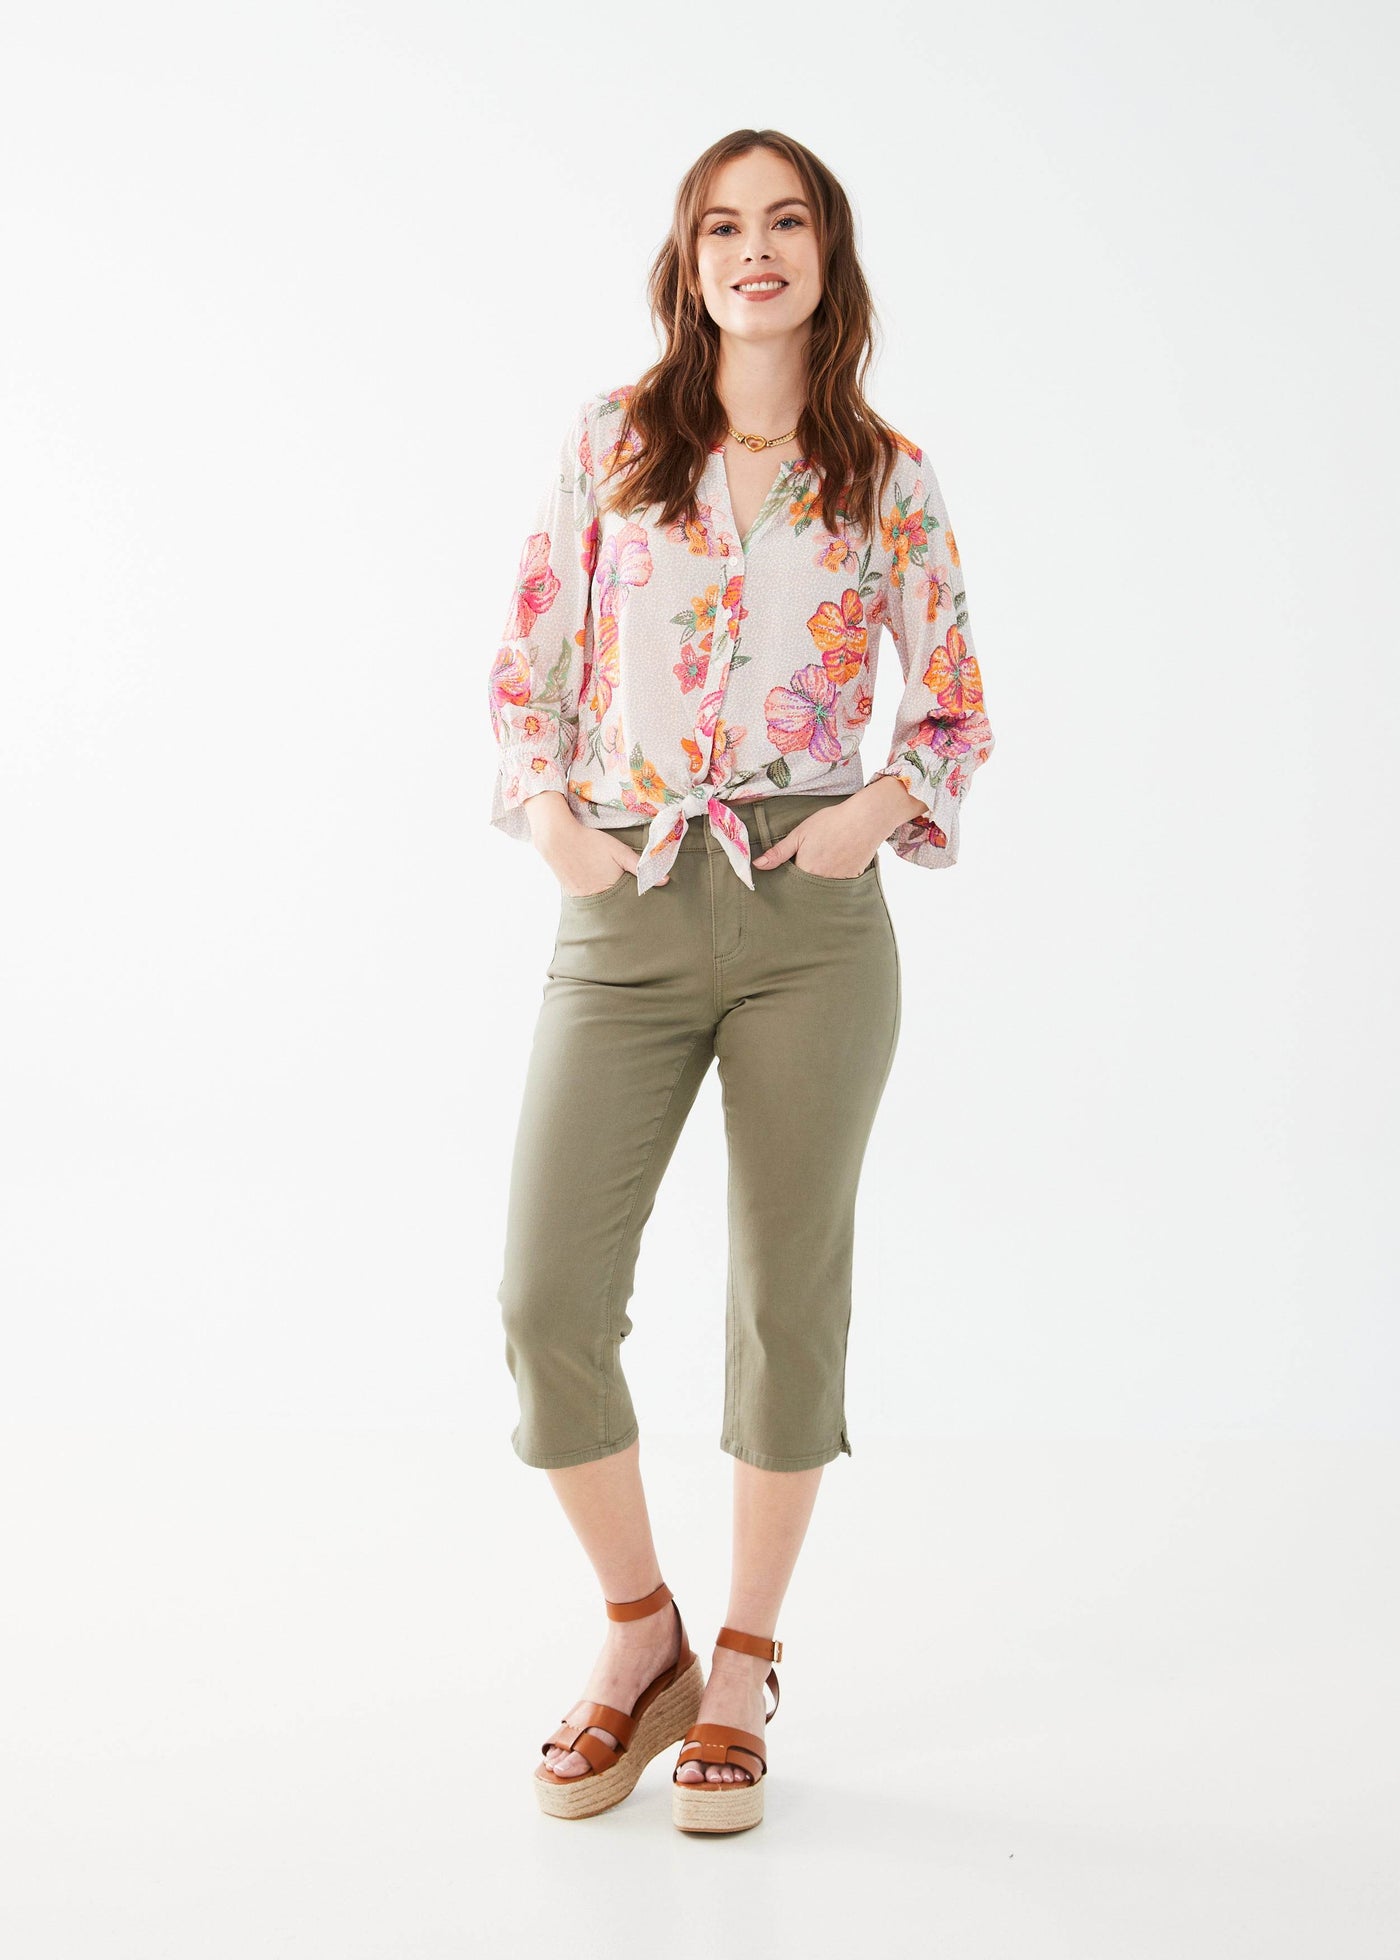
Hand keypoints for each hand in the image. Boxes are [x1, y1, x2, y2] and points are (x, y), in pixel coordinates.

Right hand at [523, 791, 668, 894]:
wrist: (557, 838)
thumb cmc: (591, 842)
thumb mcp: (619, 851)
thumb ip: (640, 866)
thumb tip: (665, 881)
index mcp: (610, 890)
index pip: (630, 905)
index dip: (637, 905)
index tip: (646, 906)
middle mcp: (596, 899)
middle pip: (615, 909)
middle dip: (624, 908)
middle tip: (632, 906)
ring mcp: (582, 899)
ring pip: (601, 907)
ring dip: (609, 904)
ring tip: (614, 897)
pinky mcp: (572, 895)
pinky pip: (588, 902)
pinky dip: (595, 898)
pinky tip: (597, 890)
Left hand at [752, 777, 925, 875]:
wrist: (865, 819)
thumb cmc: (831, 822)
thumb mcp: (800, 833)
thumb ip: (778, 852)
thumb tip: (757, 866)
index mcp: (805, 870)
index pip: (789, 884)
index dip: (787, 878)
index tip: (788, 870)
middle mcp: (821, 881)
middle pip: (806, 889)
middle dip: (802, 883)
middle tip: (807, 864)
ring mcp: (838, 882)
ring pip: (822, 889)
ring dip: (818, 881)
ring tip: (822, 863)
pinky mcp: (852, 879)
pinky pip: (838, 886)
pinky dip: (834, 879)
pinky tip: (836, 863)